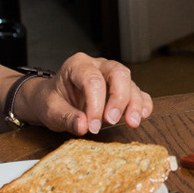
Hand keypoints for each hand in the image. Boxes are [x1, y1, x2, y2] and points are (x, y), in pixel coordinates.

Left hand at [23, 53, 154, 134]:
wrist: (53, 100)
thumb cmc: (51, 100)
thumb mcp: (51, 110)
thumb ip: (66, 117)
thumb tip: (83, 125)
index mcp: (77, 65)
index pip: (92, 80)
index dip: (95, 104)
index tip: (92, 126)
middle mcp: (98, 66)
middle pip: (118, 73)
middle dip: (119, 98)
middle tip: (112, 120)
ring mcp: (111, 75)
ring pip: (130, 82)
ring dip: (134, 103)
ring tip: (132, 122)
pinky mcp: (121, 88)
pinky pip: (138, 91)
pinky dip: (142, 103)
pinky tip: (142, 115)